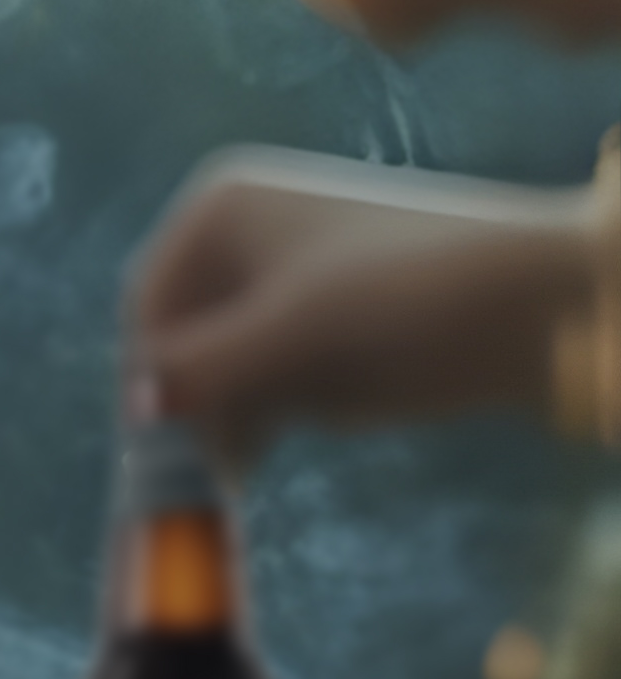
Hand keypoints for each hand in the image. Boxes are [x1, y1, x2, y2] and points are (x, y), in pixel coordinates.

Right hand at [130, 147, 594, 465]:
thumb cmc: (412, 298)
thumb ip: (207, 368)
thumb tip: (134, 406)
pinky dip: (265, 411)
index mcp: (222, 212)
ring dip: (227, 413)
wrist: (544, 304)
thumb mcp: (295, 334)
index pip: (150, 305)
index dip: (148, 375)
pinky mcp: (324, 324)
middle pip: (182, 334)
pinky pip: (266, 373)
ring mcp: (284, 281)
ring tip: (245, 463)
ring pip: (221, 361)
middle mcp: (244, 239)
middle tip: (207, 466)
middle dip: (192, 399)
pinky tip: (277, 442)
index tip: (156, 445)